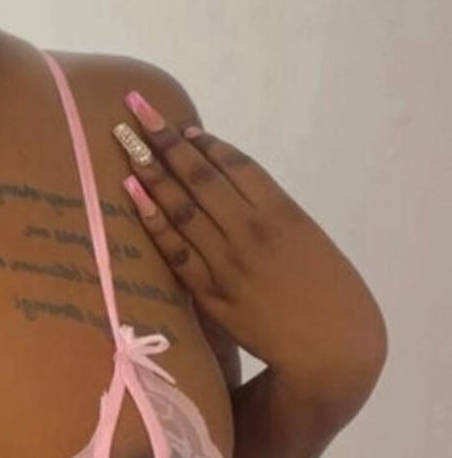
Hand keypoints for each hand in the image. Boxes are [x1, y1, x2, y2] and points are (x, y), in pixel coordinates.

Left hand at [116, 91, 388, 398]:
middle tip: (136, 110)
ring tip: (124, 142)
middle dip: (165, 141)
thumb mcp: (308, 242)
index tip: (182, 127)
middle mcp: (253, 229)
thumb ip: (272, 218)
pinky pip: (176, 250)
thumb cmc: (327, 295)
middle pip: (201, 176)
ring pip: (183, 206)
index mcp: (282, 212)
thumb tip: (233, 199)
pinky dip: (153, 219)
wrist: (332, 347)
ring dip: (151, 171)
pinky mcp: (212, 292)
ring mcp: (229, 260)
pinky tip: (133, 193)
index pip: (236, 165)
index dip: (206, 144)